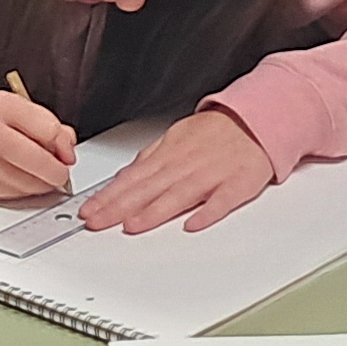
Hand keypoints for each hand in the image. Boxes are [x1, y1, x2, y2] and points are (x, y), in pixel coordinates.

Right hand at [0, 90, 76, 200]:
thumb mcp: (18, 108)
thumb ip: (49, 124)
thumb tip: (67, 151)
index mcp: (1, 107)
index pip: (48, 130)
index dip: (64, 145)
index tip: (66, 151)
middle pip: (39, 161)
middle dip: (58, 171)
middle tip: (60, 171)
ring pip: (30, 184)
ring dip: (44, 183)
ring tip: (39, 171)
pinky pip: (16, 195)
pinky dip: (26, 190)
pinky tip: (21, 177)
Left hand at [77, 110, 272, 234]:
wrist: (257, 119)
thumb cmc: (216, 132)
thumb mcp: (176, 137)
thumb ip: (152, 159)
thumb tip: (126, 176)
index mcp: (169, 154)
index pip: (132, 177)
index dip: (108, 195)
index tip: (89, 210)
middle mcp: (186, 164)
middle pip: (148, 188)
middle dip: (118, 207)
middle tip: (97, 222)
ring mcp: (212, 175)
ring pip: (178, 195)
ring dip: (154, 212)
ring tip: (131, 226)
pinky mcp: (238, 184)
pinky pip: (222, 201)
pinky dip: (207, 212)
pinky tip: (192, 224)